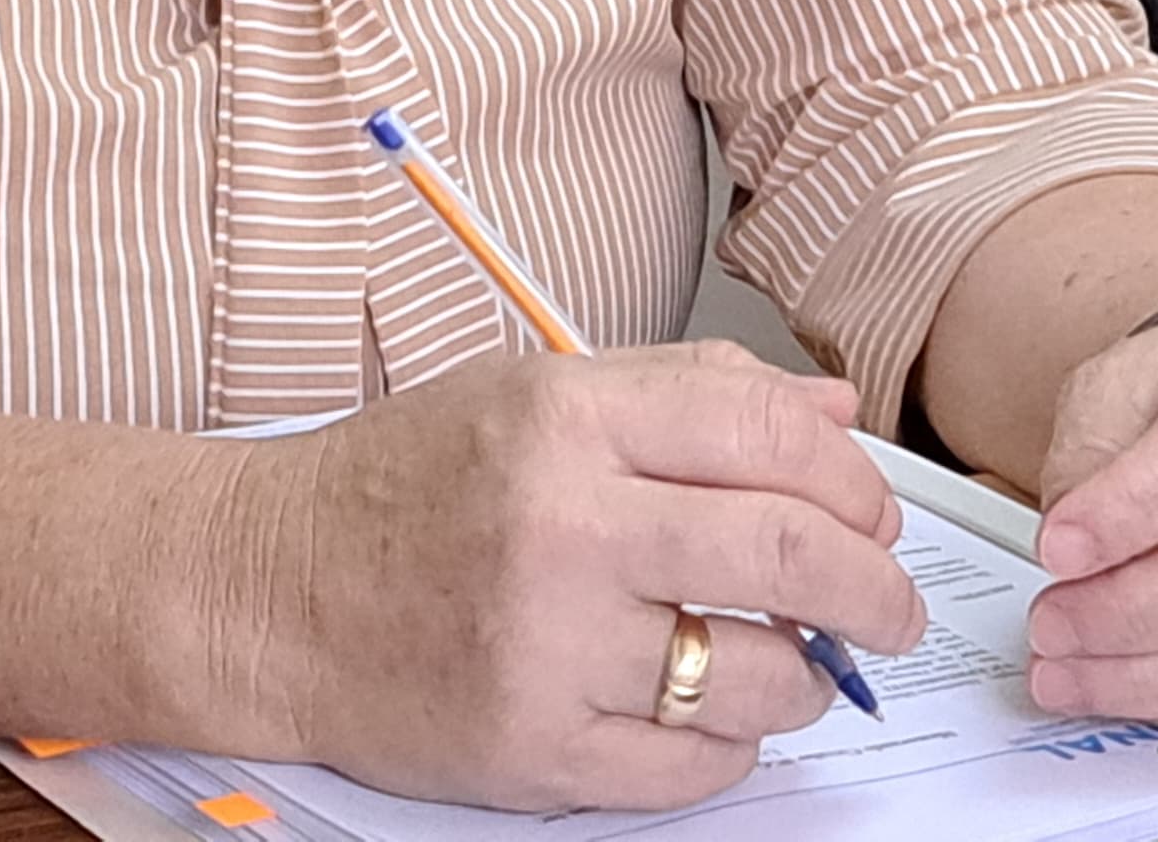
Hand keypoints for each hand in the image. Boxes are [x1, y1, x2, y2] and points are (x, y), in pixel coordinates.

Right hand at [242, 342, 927, 809]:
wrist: (269, 588)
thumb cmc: (403, 484)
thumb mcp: (532, 392)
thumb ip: (683, 390)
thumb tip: (830, 413)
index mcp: (565, 419)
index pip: (770, 436)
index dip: (852, 481)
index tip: (871, 513)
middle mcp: (564, 528)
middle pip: (792, 556)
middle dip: (877, 589)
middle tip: (888, 607)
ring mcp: (551, 649)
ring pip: (760, 677)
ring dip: (808, 677)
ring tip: (791, 663)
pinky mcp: (537, 750)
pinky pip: (696, 766)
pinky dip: (731, 745)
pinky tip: (710, 711)